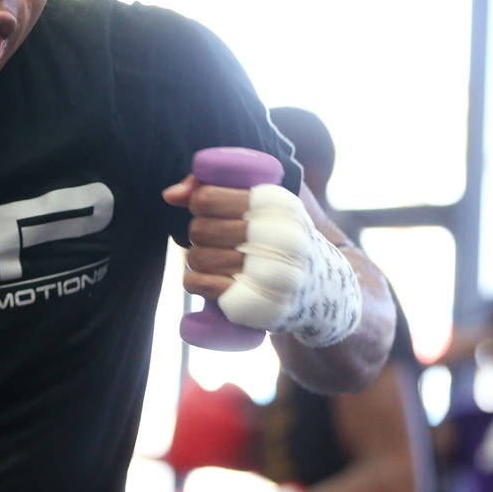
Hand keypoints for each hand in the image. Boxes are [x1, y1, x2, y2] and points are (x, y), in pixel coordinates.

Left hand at [163, 173, 360, 347]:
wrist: (322, 289)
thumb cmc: (279, 237)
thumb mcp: (262, 204)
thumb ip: (215, 188)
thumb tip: (170, 195)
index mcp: (279, 205)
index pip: (206, 198)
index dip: (198, 203)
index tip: (209, 209)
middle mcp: (280, 237)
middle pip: (198, 229)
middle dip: (199, 233)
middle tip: (215, 238)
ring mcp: (271, 274)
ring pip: (196, 258)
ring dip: (197, 259)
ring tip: (217, 259)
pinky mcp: (258, 303)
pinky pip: (199, 285)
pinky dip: (194, 282)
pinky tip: (206, 280)